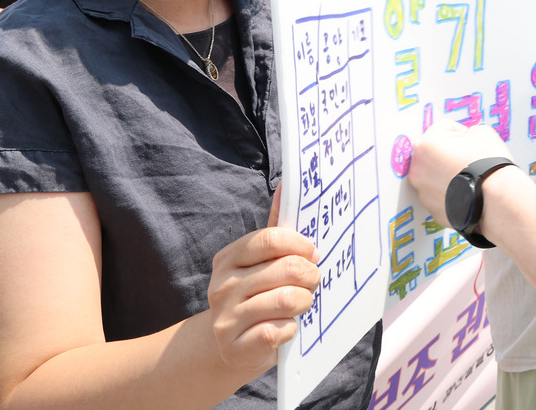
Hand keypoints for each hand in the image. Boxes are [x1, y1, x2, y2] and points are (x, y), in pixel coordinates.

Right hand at [206, 187, 320, 376]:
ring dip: (304, 302)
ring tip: (301, 304)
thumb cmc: (256, 296)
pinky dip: (292, 329)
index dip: (301, 245)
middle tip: (312, 282)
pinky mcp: (236, 348)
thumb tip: (285, 187)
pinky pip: (280, 331)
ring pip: (287, 300)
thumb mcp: (262, 263)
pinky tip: (286, 328)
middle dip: (310, 276)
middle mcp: (222, 286)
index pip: (271, 238)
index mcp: (229, 258)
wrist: (231, 347)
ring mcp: (226, 318)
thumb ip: (275, 229)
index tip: (313, 253)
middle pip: (286, 269)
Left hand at [408, 122, 516, 218]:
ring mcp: (424, 194)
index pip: (441, 130)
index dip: (459, 133)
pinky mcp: (434, 211)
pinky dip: (452, 194)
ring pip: (435, 178)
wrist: (497, 201)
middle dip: (448, 155)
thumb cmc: (488, 166)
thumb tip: (463, 140)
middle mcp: (418, 171)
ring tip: (470, 177)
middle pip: (433, 155)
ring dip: (448, 176)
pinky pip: (442, 197)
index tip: (470, 142)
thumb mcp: (481, 131)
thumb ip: (464, 132)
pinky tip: (468, 192)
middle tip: (469, 159)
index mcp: (425, 145)